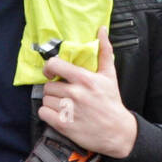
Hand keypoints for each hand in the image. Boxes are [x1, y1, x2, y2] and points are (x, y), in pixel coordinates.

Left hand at [38, 27, 136, 158]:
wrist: (117, 131)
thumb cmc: (112, 102)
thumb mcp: (109, 75)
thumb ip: (104, 51)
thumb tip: (102, 30)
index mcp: (84, 79)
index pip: (54, 65)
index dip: (49, 68)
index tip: (52, 73)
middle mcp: (75, 93)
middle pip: (49, 85)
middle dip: (55, 89)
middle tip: (64, 93)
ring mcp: (68, 110)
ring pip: (45, 99)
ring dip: (52, 101)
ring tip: (63, 104)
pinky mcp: (63, 125)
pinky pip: (43, 113)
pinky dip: (48, 114)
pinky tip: (58, 114)